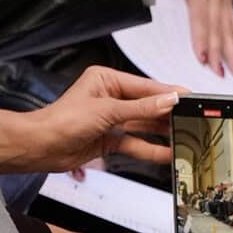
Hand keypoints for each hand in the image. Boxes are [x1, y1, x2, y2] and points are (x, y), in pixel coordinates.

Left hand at [0, 68, 179, 174]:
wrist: (40, 147)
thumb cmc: (62, 121)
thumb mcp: (107, 111)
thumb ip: (141, 108)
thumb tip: (168, 101)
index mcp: (107, 80)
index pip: (145, 86)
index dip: (168, 93)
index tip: (189, 97)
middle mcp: (110, 97)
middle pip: (147, 106)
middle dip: (168, 114)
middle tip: (192, 118)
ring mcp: (110, 120)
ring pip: (143, 125)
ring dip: (162, 132)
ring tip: (185, 135)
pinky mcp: (109, 139)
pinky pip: (135, 143)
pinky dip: (150, 149)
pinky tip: (167, 152)